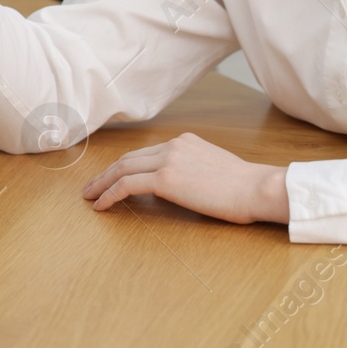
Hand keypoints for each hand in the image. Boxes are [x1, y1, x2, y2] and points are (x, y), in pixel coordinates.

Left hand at [82, 133, 290, 224]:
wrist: (257, 188)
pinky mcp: (165, 179)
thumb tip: (180, 184)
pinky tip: (100, 205)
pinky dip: (109, 194)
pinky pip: (126, 185)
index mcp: (184, 142)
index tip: (112, 176)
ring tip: (89, 196)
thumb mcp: (215, 168)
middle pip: (128, 158)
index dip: (125, 165)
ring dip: (101, 183)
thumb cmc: (245, 187)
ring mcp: (168, 160)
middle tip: (90, 186)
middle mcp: (172, 145)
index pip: (145, 153)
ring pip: (122, 169)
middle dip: (106, 172)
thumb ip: (193, 169)